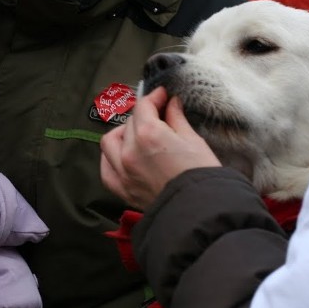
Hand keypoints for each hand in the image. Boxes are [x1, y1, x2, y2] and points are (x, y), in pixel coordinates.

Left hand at [101, 87, 220, 209]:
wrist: (201, 211)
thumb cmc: (202, 174)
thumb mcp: (193, 140)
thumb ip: (177, 119)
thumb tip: (172, 104)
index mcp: (148, 134)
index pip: (144, 106)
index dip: (155, 97)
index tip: (163, 96)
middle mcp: (129, 150)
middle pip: (130, 122)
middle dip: (144, 115)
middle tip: (159, 116)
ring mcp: (123, 171)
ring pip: (111, 142)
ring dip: (123, 133)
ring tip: (138, 135)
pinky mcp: (123, 190)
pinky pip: (106, 169)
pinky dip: (111, 158)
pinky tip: (122, 156)